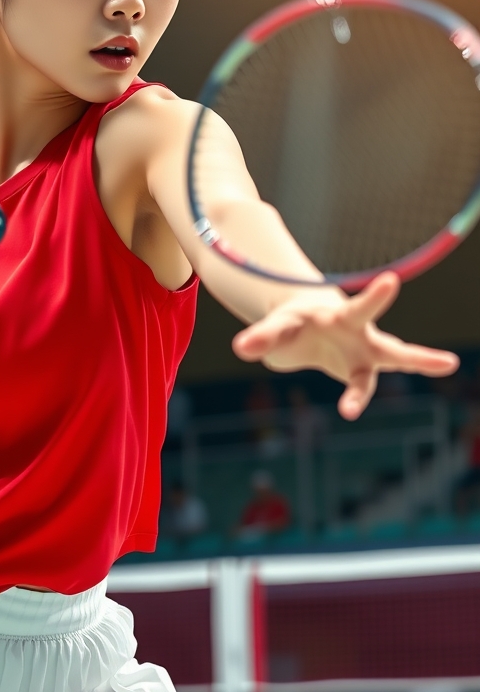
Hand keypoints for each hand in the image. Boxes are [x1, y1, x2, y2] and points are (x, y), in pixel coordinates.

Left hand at [231, 271, 458, 419]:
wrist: (303, 325)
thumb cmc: (294, 321)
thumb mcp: (276, 326)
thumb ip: (262, 335)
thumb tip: (241, 347)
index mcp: (342, 316)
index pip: (361, 308)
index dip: (375, 297)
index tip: (391, 280)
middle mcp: (360, 335)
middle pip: (390, 344)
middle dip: (416, 354)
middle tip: (448, 362)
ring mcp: (363, 355)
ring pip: (393, 362)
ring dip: (418, 365)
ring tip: (449, 364)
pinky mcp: (357, 372)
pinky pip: (362, 387)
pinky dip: (354, 399)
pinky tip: (348, 411)